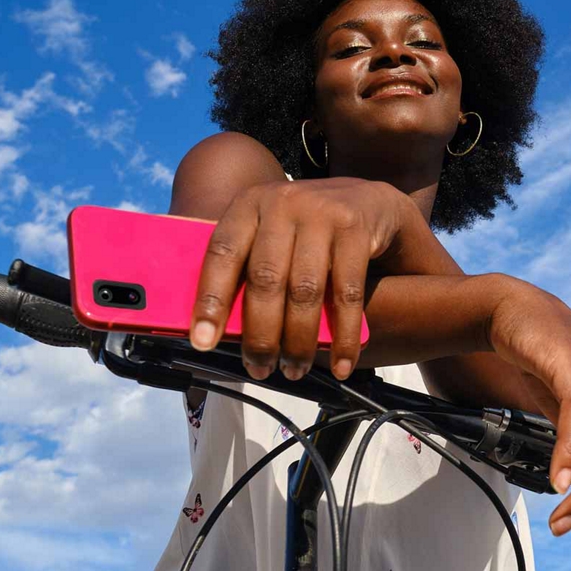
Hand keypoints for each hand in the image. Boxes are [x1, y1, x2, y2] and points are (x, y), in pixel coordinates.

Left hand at [187, 177, 409, 380]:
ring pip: (304, 291)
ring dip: (298, 341)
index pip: (222, 253)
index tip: (204, 342)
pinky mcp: (356, 230)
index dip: (210, 299)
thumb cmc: (306, 229)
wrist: (366, 200)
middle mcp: (282, 204)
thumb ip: (248, 264)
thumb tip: (219, 329)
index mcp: (249, 204)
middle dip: (260, 335)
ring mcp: (322, 214)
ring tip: (294, 370)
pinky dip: (343, 337)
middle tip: (259, 369)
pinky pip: (347, 294)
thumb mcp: (271, 231)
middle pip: (265, 279)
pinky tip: (341, 365)